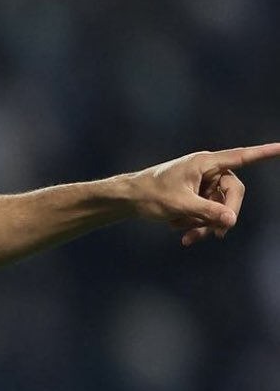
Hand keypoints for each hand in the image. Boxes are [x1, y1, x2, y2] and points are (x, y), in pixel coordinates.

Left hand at [126, 142, 279, 246]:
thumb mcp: (179, 206)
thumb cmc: (150, 195)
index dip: (264, 153)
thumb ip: (207, 212)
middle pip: (232, 193)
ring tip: (185, 237)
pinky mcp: (195, 195)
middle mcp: (207, 170)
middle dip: (223, 215)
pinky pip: (206, 212)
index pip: (241, 157)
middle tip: (217, 235)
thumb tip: (231, 219)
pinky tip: (177, 231)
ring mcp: (202, 183)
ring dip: (204, 224)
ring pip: (218, 207)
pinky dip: (195, 224)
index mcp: (205, 163)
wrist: (127, 199)